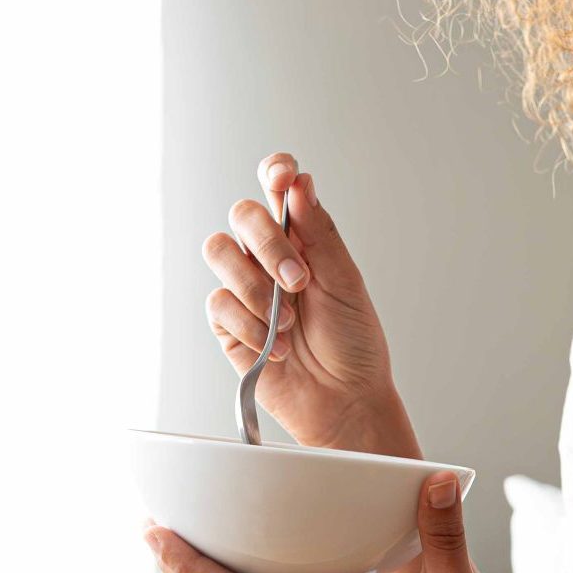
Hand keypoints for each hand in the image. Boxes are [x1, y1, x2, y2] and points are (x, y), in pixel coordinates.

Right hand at [203, 153, 416, 457]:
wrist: (344, 400)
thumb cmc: (353, 344)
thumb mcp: (346, 283)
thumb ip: (320, 233)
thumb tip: (300, 184)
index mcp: (303, 238)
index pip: (278, 189)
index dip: (274, 172)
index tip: (282, 177)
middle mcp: (269, 256)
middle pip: (242, 215)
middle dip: (269, 245)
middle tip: (299, 281)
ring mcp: (245, 288)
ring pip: (219, 252)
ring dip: (255, 288)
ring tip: (288, 321)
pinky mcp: (228, 323)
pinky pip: (219, 304)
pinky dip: (251, 326)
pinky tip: (276, 347)